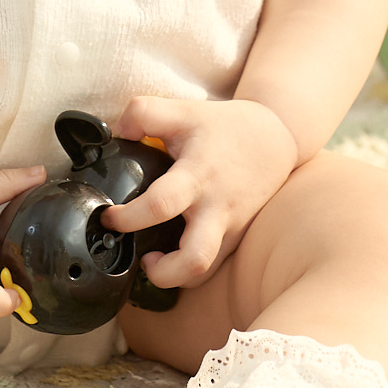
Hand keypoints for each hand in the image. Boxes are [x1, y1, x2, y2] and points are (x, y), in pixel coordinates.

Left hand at [104, 96, 299, 291]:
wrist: (277, 139)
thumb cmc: (226, 127)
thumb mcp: (183, 110)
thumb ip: (143, 114)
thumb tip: (116, 133)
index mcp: (197, 176)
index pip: (160, 205)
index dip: (128, 217)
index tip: (110, 216)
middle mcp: (215, 209)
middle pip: (194, 260)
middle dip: (160, 272)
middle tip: (140, 256)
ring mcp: (228, 229)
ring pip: (202, 273)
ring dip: (172, 277)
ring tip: (154, 261)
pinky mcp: (235, 239)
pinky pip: (209, 266)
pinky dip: (185, 269)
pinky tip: (171, 254)